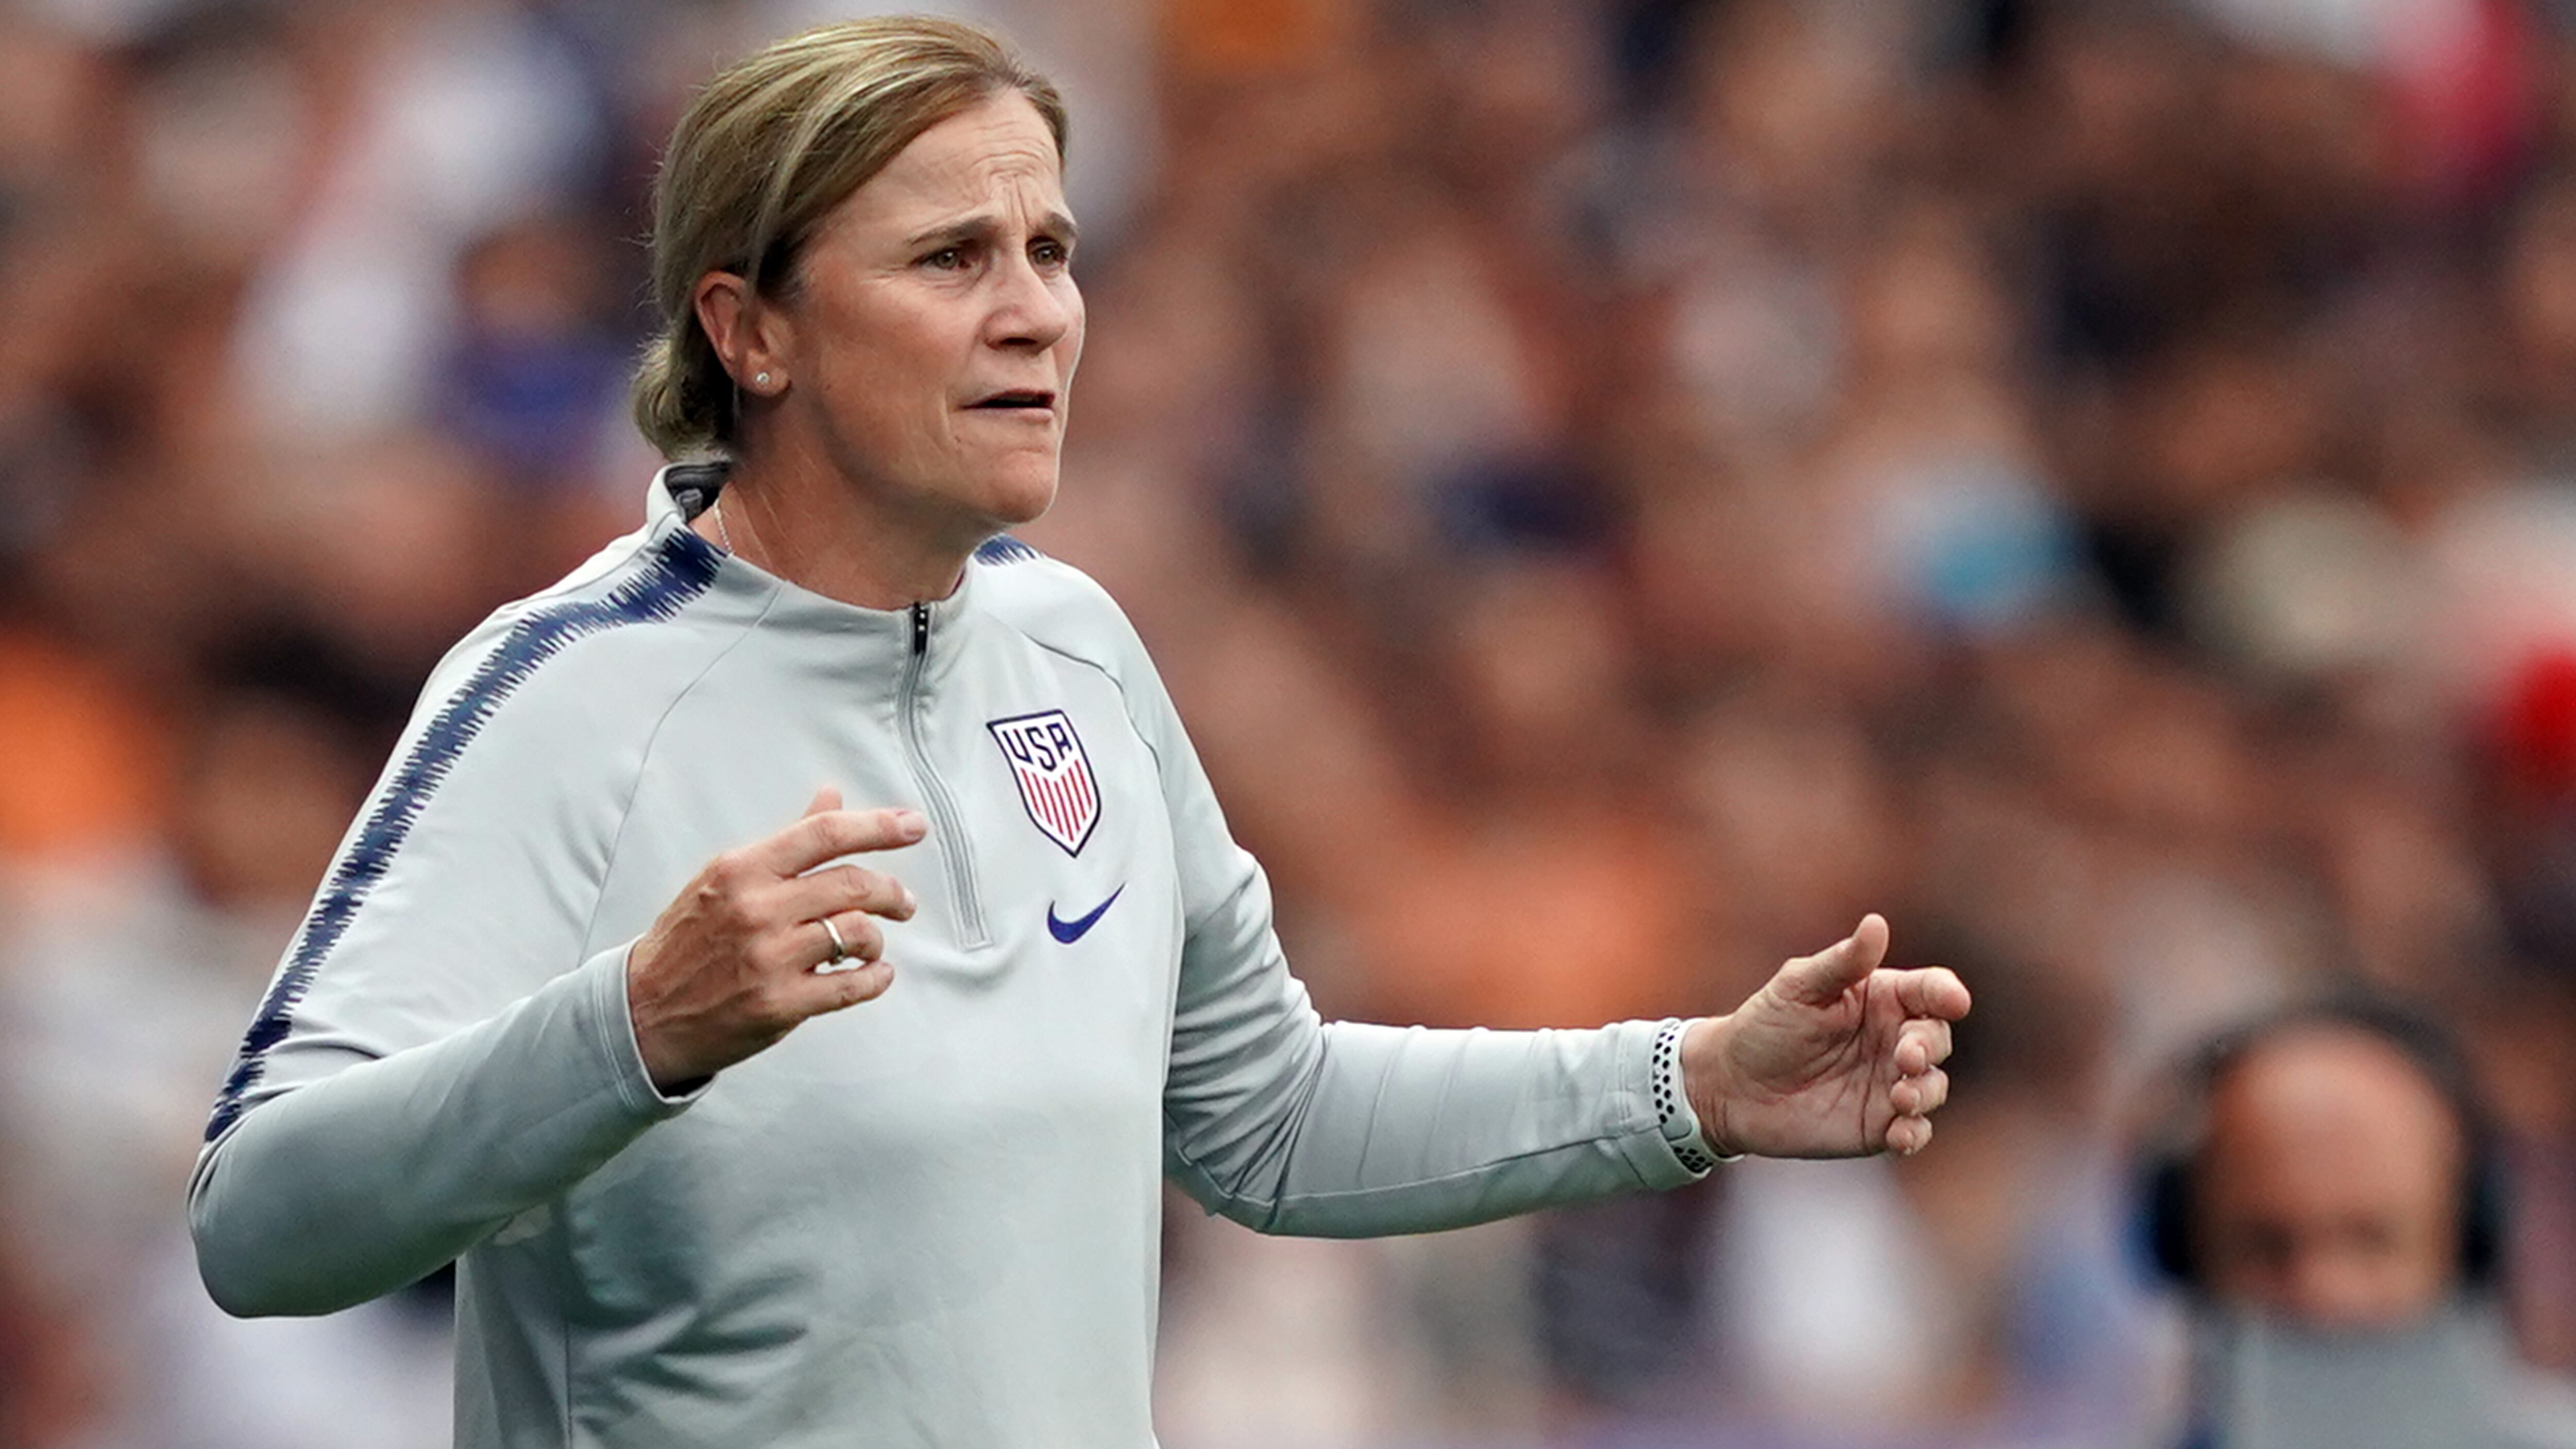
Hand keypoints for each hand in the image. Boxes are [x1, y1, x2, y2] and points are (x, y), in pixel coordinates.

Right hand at [626, 789, 922, 1091]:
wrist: (644, 1012)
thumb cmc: (689, 941)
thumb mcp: (725, 879)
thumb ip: (786, 843)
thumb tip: (831, 797)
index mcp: (742, 870)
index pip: (823, 833)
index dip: (878, 826)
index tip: (914, 826)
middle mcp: (757, 909)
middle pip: (852, 883)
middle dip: (891, 891)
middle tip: (904, 902)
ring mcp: (768, 958)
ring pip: (857, 933)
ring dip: (878, 938)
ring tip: (872, 944)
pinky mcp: (779, 1005)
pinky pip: (851, 986)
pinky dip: (876, 979)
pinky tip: (875, 975)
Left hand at [1681, 914, 1968, 1158]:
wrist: (1731, 1085)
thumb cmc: (1764, 1026)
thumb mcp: (1798, 987)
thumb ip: (1841, 963)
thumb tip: (1876, 923)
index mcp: (1881, 998)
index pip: (1930, 991)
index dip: (1947, 994)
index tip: (1955, 1002)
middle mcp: (1894, 1040)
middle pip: (1937, 1038)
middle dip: (1930, 1047)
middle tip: (1905, 1057)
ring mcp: (1890, 1084)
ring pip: (1933, 1086)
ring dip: (1926, 1091)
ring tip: (1900, 1097)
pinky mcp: (1879, 1124)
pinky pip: (1914, 1131)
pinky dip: (1915, 1133)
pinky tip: (1900, 1134)